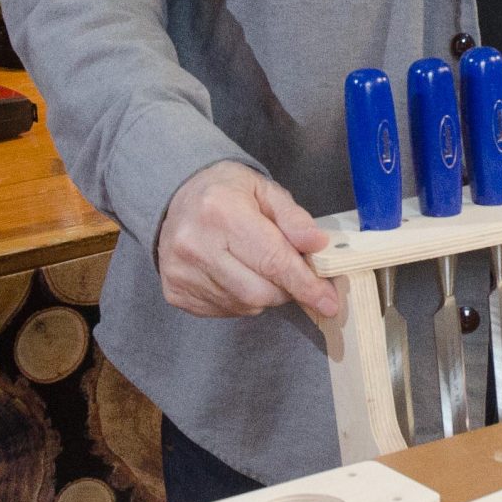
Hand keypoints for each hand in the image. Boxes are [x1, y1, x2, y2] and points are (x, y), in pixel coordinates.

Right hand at [155, 161, 341, 322]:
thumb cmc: (225, 192)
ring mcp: (181, 272)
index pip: (272, 260)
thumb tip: (318, 244)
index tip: (328, 301)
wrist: (173, 198)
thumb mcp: (263, 191)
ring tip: (255, 265)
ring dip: (263, 294)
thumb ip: (293, 218)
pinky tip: (235, 274)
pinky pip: (225, 310)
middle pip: (260, 292)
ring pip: (244, 305)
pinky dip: (241, 300)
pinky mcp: (176, 292)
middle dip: (285, 289)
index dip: (305, 284)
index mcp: (220, 211)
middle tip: (289, 272)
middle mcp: (196, 245)